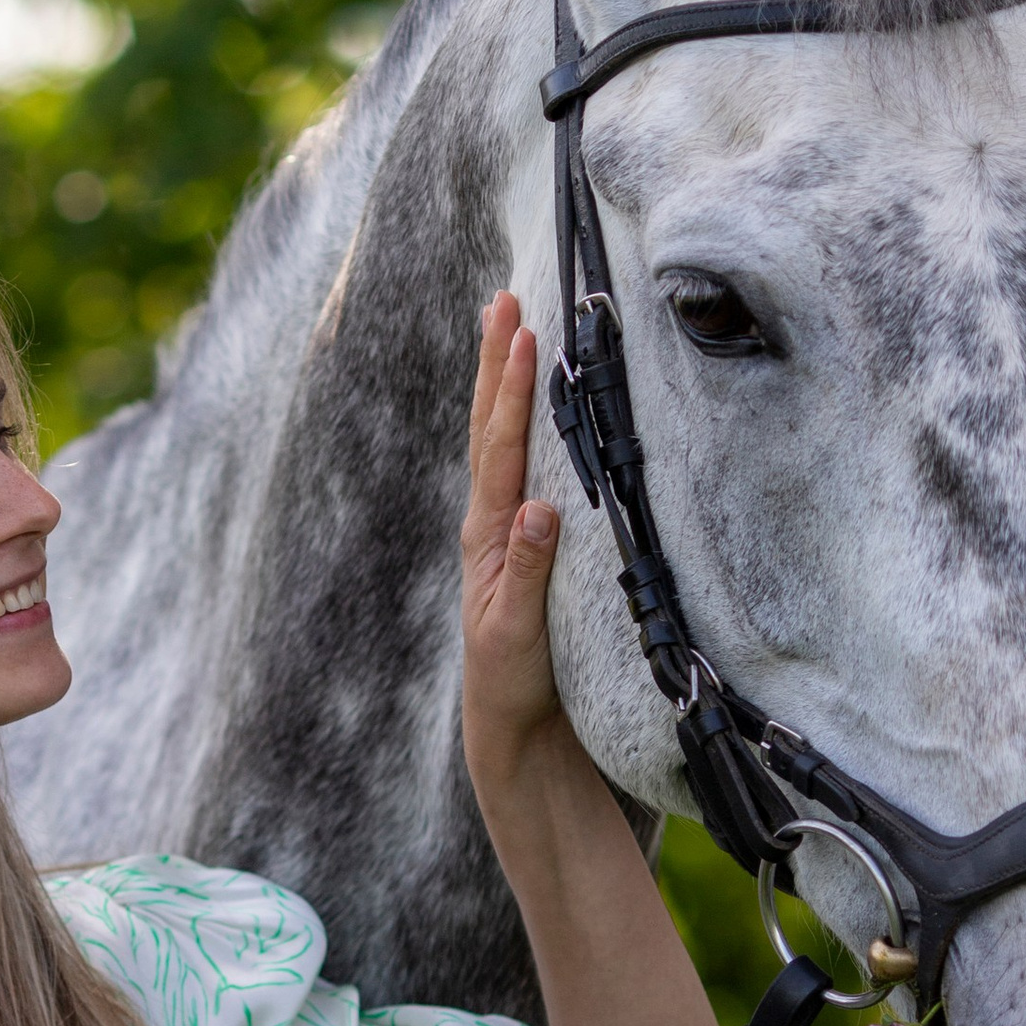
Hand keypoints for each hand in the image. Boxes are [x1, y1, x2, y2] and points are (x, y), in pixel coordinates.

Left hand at [461, 291, 567, 790]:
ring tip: (507, 327)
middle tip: (503, 300)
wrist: (511, 725)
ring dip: (501, 384)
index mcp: (488, 534)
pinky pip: (516, 467)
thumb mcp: (519, 632)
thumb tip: (537, 507)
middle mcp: (490, 522)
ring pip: (498, 441)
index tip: (521, 333)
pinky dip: (518, 424)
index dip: (510, 390)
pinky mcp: (519, 544)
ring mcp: (501, 530)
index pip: (500, 447)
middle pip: (489, 427)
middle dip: (496, 363)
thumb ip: (529, 571)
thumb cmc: (514, 681)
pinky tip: (529, 402)